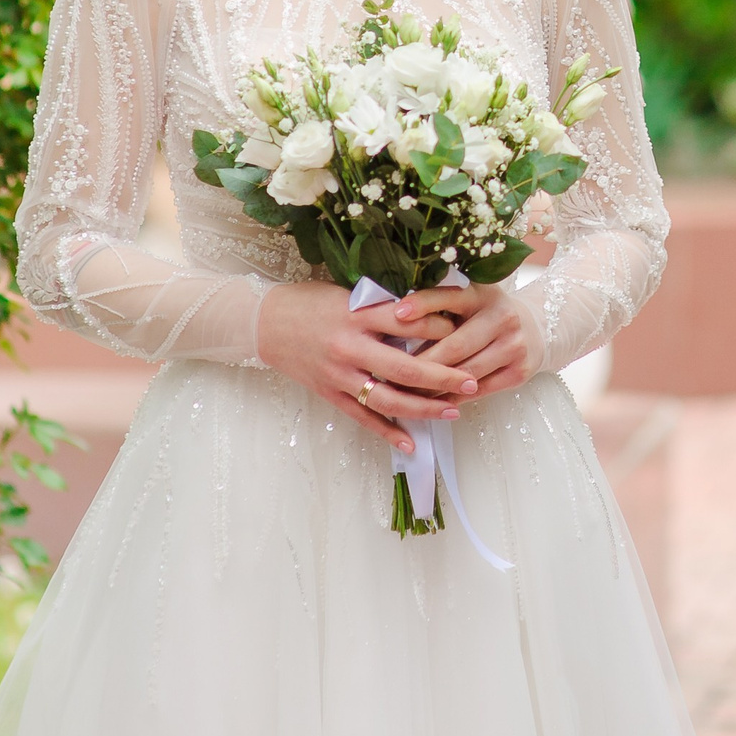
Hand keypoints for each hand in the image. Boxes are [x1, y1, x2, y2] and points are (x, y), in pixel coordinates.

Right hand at [251, 280, 476, 450]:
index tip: (464, 329)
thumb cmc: (310, 302)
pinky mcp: (330, 394)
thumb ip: (382, 306)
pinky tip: (411, 442)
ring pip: (387, 399)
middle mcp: (349, 347)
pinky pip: (363, 418)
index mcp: (357, 315)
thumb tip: (427, 313)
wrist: (265, 323)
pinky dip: (388, 432)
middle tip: (471, 380)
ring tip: (453, 410)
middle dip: (442, 377)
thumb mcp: (347, 293)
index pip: (407, 322)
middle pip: (404, 368)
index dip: (439, 326)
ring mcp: (339, 375)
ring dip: (423, 408)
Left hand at [404, 282, 544, 398]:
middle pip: (456, 345)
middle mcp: (502, 316)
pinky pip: (479, 390)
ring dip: (434, 386)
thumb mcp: (470, 299)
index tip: (398, 313)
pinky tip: (433, 401)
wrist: (536, 328)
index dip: (424, 304)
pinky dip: (454, 397)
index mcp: (483, 294)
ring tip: (406, 393)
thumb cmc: (487, 314)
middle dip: (421, 363)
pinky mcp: (519, 371)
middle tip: (390, 373)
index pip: (451, 296)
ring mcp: (513, 345)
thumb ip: (440, 305)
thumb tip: (394, 319)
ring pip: (466, 373)